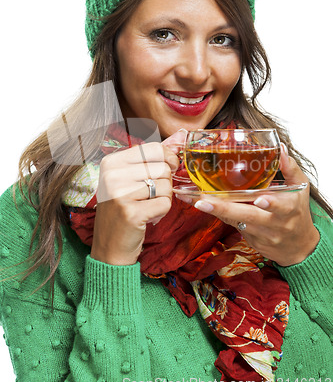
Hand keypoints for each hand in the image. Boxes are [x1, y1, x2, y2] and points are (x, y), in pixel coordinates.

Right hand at [91, 130, 185, 265]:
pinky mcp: (131, 213)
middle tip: (151, 195)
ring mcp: (120, 194)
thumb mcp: (131, 179)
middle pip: (162, 167)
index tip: (167, 169)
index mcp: (111, 162)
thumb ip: (155, 156)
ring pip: (166, 186)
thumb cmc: (124, 209)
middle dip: (165, 183)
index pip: (153, 148)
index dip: (167, 158)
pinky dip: (162, 211)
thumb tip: (182, 134)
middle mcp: (112, 175)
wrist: (110, 246)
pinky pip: (165, 203)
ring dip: (164, 198)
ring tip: (147, 206)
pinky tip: (148, 216)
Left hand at [176, 144, 319, 265]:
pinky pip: (232, 226)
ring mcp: (261, 234)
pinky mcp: (250, 240)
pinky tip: (204, 206)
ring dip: (216, 211)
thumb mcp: (300, 189)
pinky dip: (219, 215)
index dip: (270, 203)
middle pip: (248, 217)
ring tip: (197, 201)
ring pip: (235, 221)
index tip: (259, 198)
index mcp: (288, 209)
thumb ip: (290, 168)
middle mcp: (274, 224)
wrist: (298, 247)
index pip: (279, 207)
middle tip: (203, 201)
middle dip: (225, 209)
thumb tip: (280, 148)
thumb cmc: (298, 212)